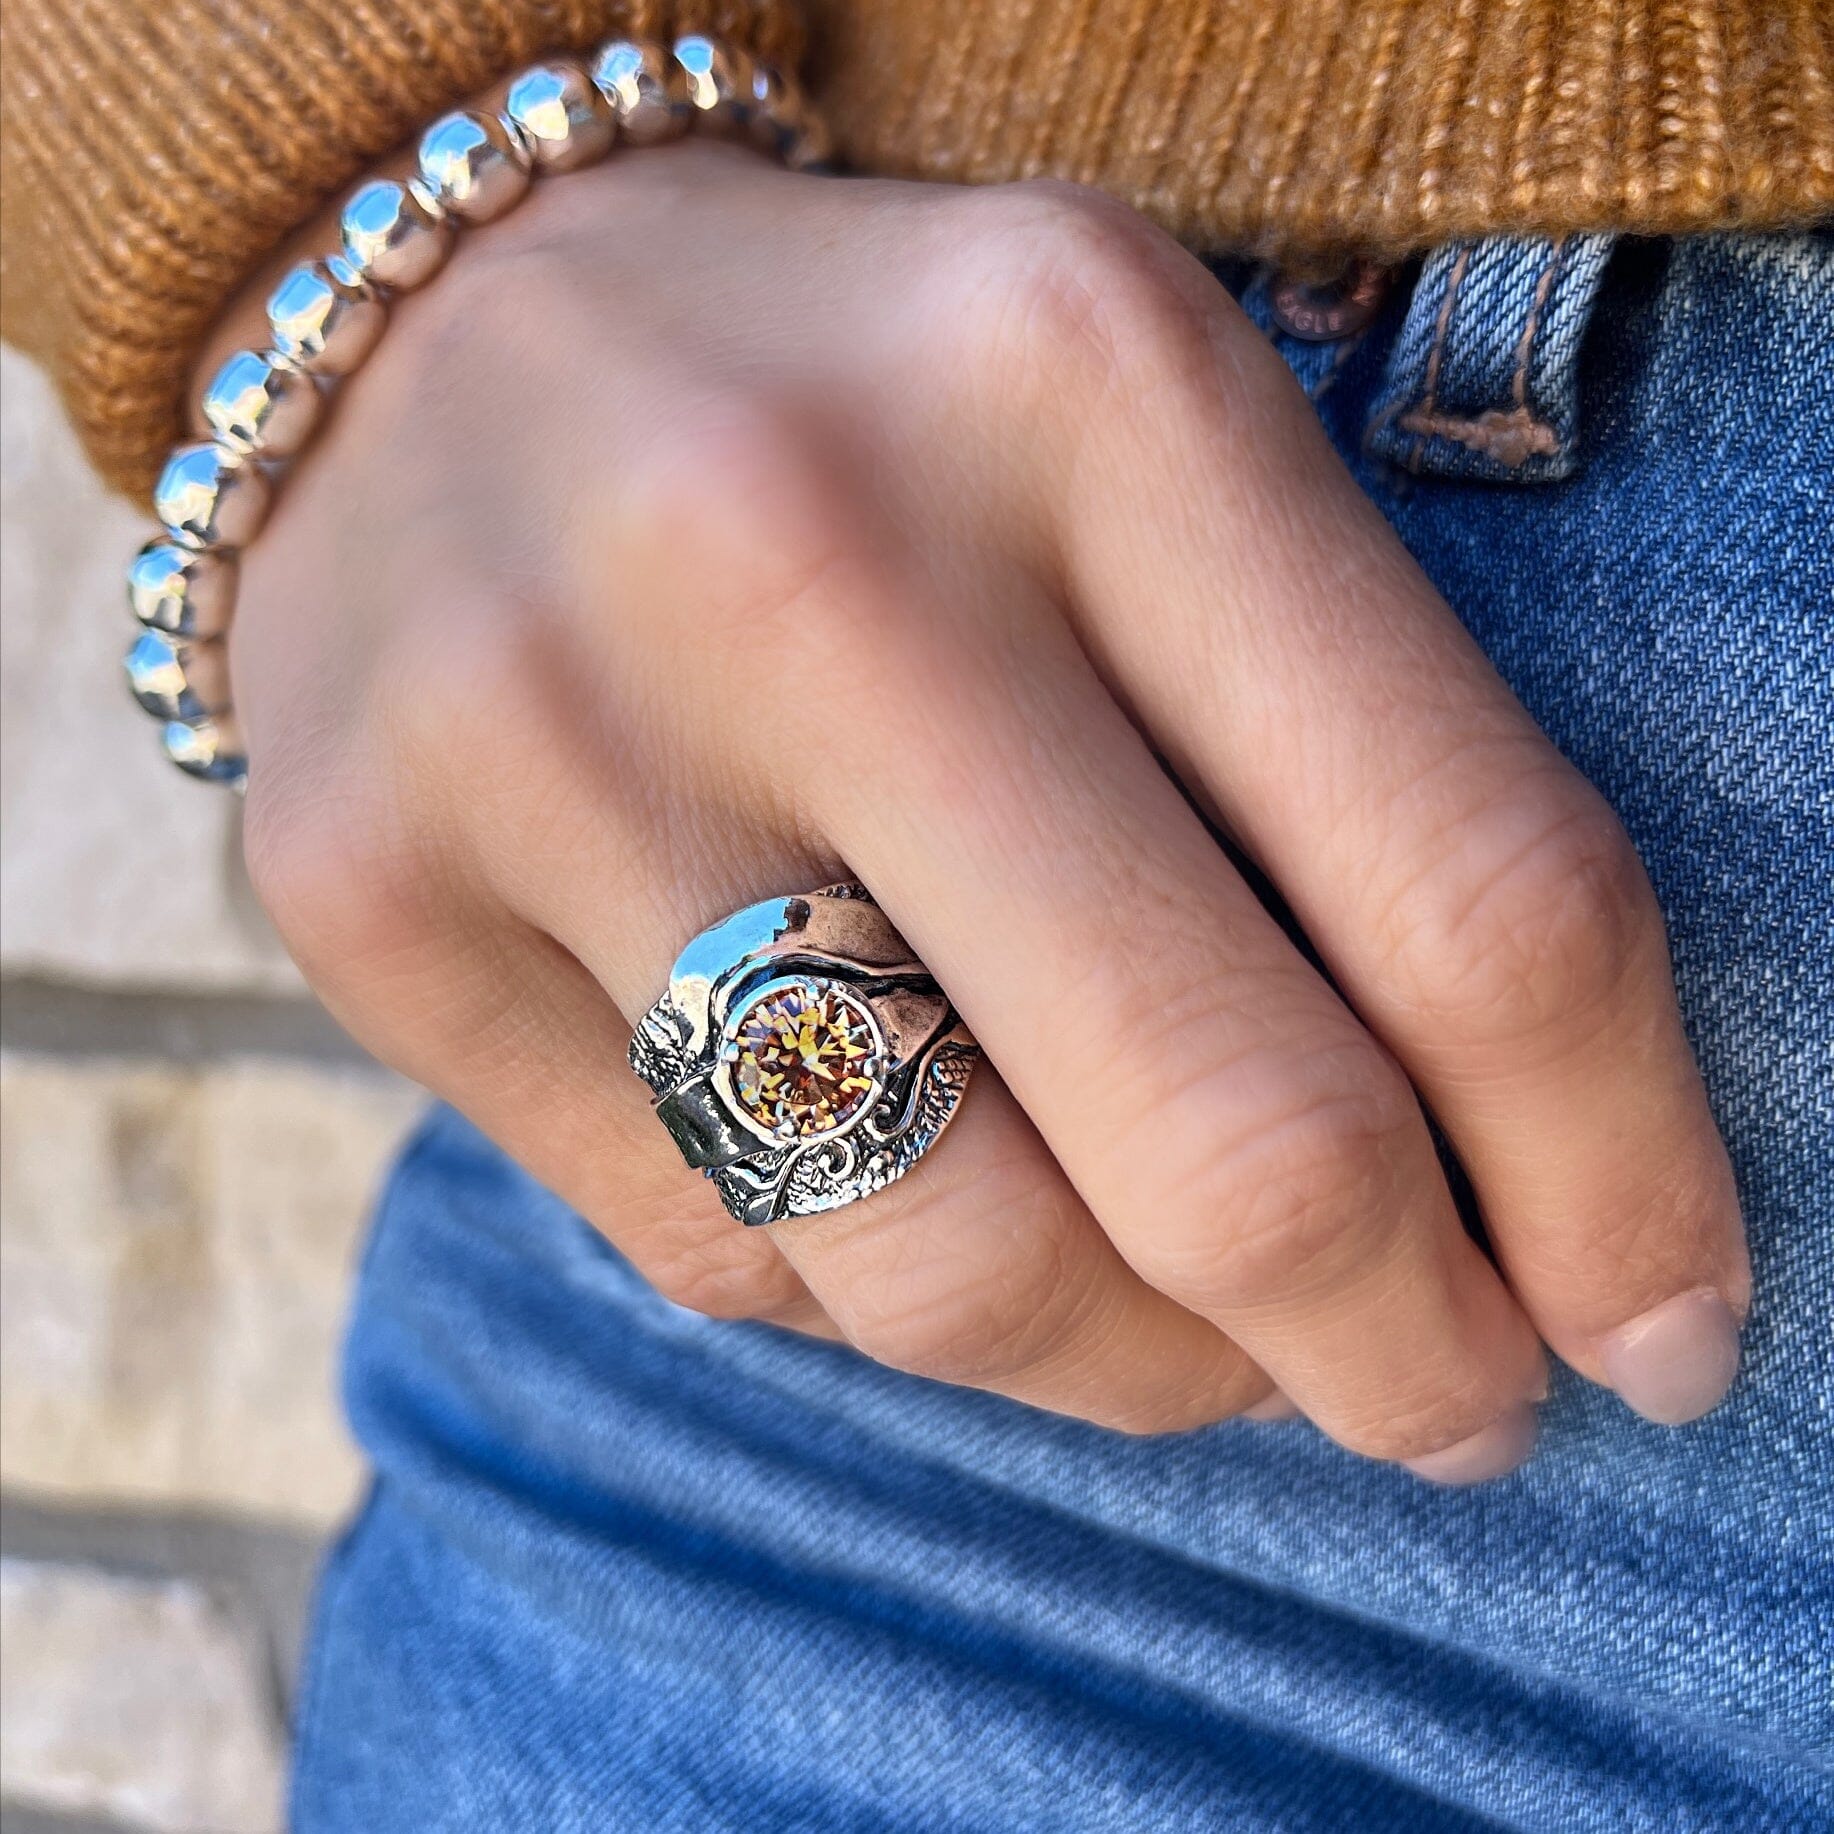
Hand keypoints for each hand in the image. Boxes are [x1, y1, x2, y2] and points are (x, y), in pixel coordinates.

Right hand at [227, 141, 1746, 1473]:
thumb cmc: (874, 410)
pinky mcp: (370, 902)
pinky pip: (730, 1257)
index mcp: (1090, 389)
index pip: (1469, 889)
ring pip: (951, 1269)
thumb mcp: (1150, 460)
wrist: (442, 326)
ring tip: (1200, 1332)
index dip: (1615, 1178)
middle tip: (1455, 1401)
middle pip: (1222, 1137)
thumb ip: (1342, 782)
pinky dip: (889, 1289)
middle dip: (1402, 1349)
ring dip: (1145, 1366)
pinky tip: (923, 1192)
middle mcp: (807, 562)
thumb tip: (1511, 1200)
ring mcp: (550, 744)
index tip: (1658, 1321)